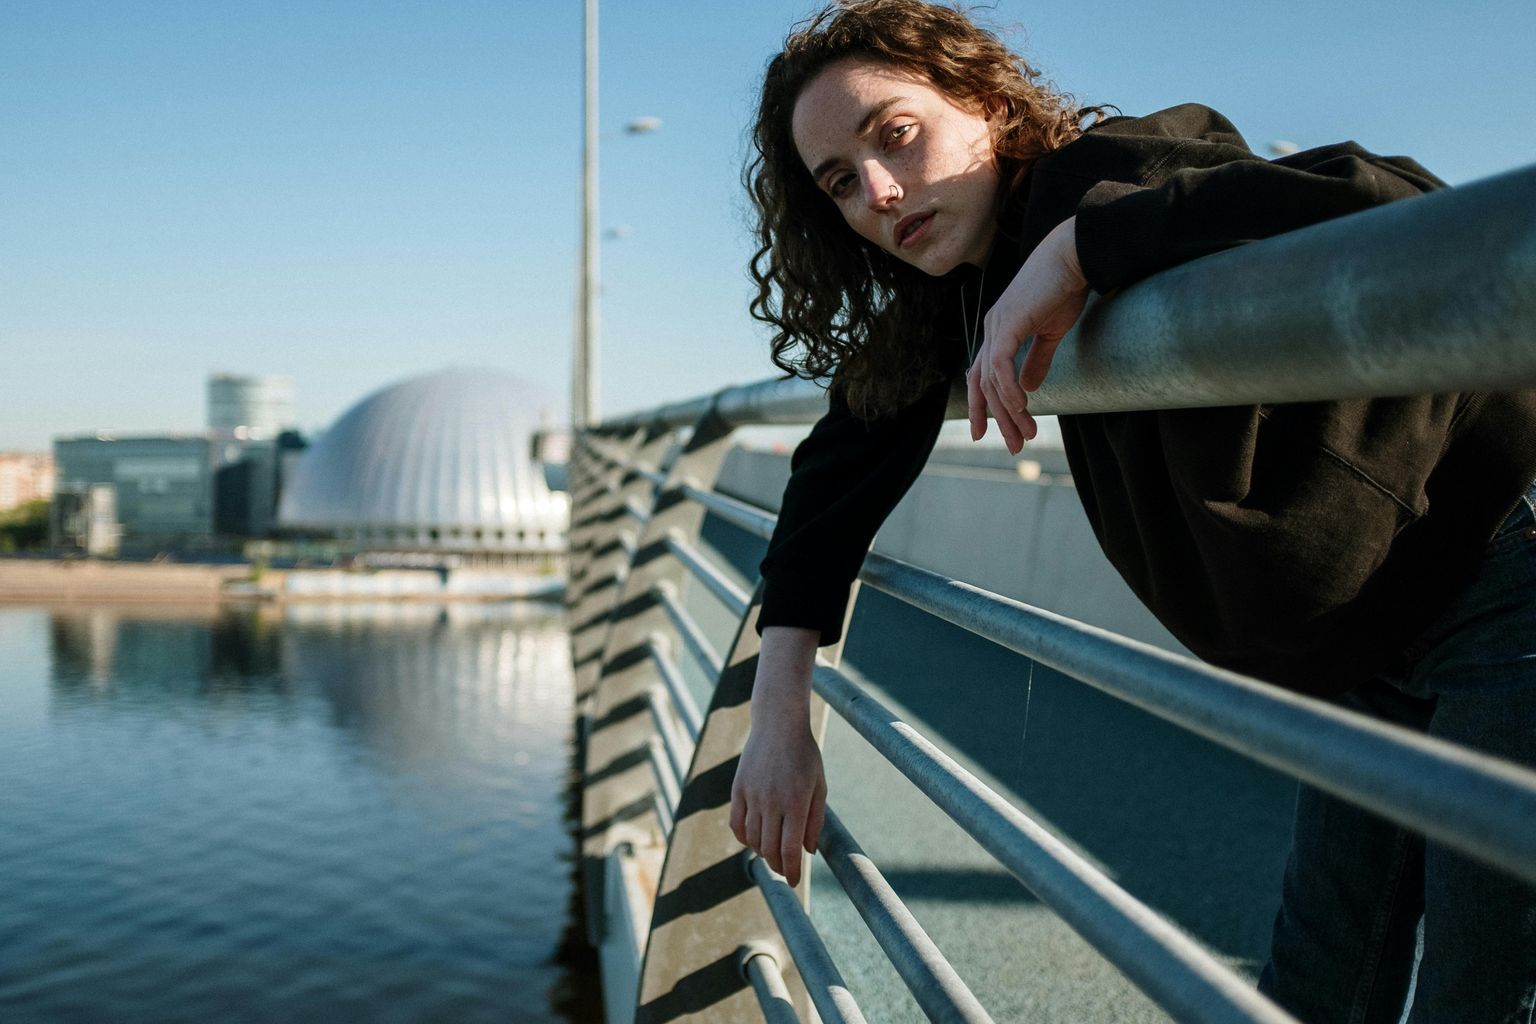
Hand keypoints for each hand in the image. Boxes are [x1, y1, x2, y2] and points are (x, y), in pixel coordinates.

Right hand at [730, 716, 826, 886]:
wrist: (778, 723)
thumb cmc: (805, 755)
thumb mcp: (819, 786)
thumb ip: (815, 820)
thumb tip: (807, 851)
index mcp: (796, 802)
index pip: (790, 849)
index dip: (792, 871)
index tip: (795, 883)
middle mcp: (772, 801)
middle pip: (769, 848)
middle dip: (778, 866)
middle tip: (785, 870)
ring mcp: (752, 794)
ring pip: (752, 838)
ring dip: (762, 852)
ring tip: (772, 854)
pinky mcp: (738, 788)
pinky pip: (736, 823)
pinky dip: (744, 837)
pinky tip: (754, 839)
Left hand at [967, 215, 1088, 453]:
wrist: (1073, 256)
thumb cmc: (1065, 287)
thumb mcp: (1051, 332)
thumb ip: (1037, 360)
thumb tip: (1030, 387)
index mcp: (999, 331)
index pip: (983, 376)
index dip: (983, 406)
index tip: (989, 433)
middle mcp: (992, 330)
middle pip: (982, 384)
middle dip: (996, 418)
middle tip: (1013, 446)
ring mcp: (997, 326)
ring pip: (992, 381)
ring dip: (1010, 412)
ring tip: (1027, 434)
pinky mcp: (1008, 324)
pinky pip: (1000, 366)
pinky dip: (1009, 390)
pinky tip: (1022, 408)